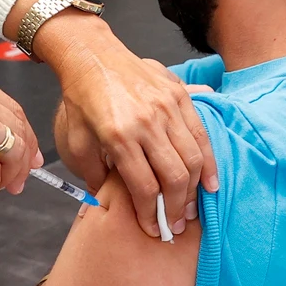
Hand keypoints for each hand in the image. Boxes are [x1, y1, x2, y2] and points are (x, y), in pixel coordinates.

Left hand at [34, 13, 217, 237]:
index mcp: (118, 135)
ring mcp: (167, 107)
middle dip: (176, 209)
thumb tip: (109, 203)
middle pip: (174, 177)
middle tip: (175, 227)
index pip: (143, 186)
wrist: (92, 56)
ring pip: (193, 159)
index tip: (153, 229)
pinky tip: (210, 182)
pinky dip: (209, 162)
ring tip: (189, 210)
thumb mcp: (75, 142)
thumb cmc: (81, 100)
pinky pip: (201, 134)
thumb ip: (93, 175)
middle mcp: (147, 121)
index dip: (150, 214)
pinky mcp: (179, 95)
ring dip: (194, 190)